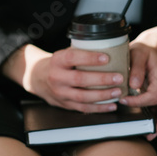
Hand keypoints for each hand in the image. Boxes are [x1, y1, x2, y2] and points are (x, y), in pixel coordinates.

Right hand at [8, 45, 125, 112]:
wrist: (38, 78)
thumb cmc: (59, 64)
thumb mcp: (65, 53)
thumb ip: (82, 51)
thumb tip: (111, 47)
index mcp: (57, 61)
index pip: (72, 57)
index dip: (90, 58)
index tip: (106, 57)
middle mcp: (56, 77)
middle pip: (80, 79)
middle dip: (102, 79)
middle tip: (118, 77)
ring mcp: (60, 93)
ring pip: (82, 97)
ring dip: (103, 95)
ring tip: (118, 91)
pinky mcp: (65, 105)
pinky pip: (84, 108)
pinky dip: (99, 108)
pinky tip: (112, 105)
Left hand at [119, 42, 156, 140]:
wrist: (148, 48)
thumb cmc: (142, 51)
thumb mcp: (137, 53)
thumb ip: (136, 68)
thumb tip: (134, 85)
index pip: (153, 95)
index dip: (138, 101)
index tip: (124, 100)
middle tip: (149, 133)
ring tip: (150, 134)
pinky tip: (147, 124)